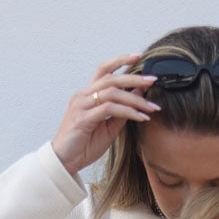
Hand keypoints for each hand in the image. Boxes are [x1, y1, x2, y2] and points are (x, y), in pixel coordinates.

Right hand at [51, 54, 159, 176]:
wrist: (65, 162)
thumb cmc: (84, 145)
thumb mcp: (108, 128)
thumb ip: (121, 112)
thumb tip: (139, 96)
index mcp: (87, 95)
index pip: (103, 70)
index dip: (120, 61)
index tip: (138, 56)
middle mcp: (82, 96)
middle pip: (111, 79)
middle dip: (134, 78)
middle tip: (153, 80)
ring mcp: (81, 106)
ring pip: (112, 92)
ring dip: (135, 99)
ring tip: (152, 107)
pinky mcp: (83, 118)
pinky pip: (109, 109)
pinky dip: (128, 112)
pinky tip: (141, 118)